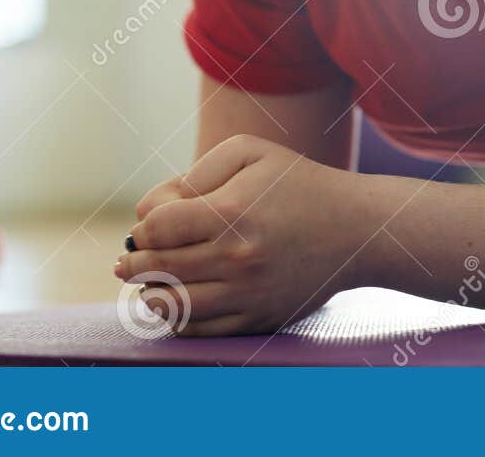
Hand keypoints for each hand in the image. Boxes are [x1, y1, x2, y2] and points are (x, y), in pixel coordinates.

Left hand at [115, 134, 367, 335]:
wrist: (356, 230)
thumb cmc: (299, 184)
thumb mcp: (250, 153)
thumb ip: (195, 174)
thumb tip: (150, 213)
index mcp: (231, 213)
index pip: (156, 229)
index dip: (142, 228)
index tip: (146, 226)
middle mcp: (236, 258)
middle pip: (158, 267)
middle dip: (135, 262)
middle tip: (127, 260)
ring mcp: (247, 294)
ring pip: (172, 305)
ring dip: (148, 294)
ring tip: (146, 284)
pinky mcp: (258, 318)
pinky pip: (200, 330)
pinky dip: (175, 319)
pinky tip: (172, 304)